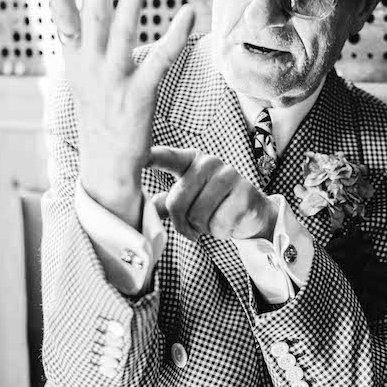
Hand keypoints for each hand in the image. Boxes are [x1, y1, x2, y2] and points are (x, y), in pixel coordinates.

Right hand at [41, 0, 194, 227]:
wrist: (107, 170)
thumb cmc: (101, 126)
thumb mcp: (87, 88)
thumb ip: (89, 58)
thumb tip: (87, 34)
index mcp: (77, 66)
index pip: (63, 21)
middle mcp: (92, 70)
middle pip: (92, 18)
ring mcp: (114, 83)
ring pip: (122, 32)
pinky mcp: (139, 97)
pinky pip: (159, 60)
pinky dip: (173, 35)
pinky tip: (187, 13)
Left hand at [148, 146, 278, 241]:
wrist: (251, 214)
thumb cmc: (213, 206)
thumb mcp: (187, 202)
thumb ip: (164, 202)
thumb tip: (139, 205)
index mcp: (190, 161)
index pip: (165, 156)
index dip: (150, 157)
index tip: (135, 155)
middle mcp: (208, 162)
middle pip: (176, 202)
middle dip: (181, 224)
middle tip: (192, 229)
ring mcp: (229, 174)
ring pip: (197, 215)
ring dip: (203, 228)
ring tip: (213, 221)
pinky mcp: (245, 192)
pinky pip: (219, 223)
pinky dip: (221, 230)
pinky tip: (229, 221)